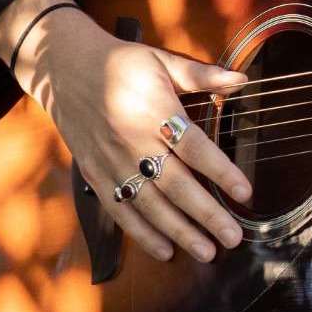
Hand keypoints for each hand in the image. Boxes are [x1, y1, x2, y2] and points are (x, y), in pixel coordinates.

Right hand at [0, 0, 251, 262]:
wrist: (65, 68)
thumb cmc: (123, 63)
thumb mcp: (163, 60)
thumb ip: (203, 75)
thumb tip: (243, 80)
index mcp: (155, 112)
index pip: (194, 147)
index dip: (221, 171)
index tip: (246, 193)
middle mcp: (133, 142)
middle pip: (175, 185)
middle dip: (206, 214)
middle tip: (233, 237)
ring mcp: (112, 162)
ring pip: (149, 205)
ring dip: (179, 232)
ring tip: (207, 251)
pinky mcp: (95, 174)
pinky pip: (120, 209)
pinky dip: (141, 233)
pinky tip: (165, 250)